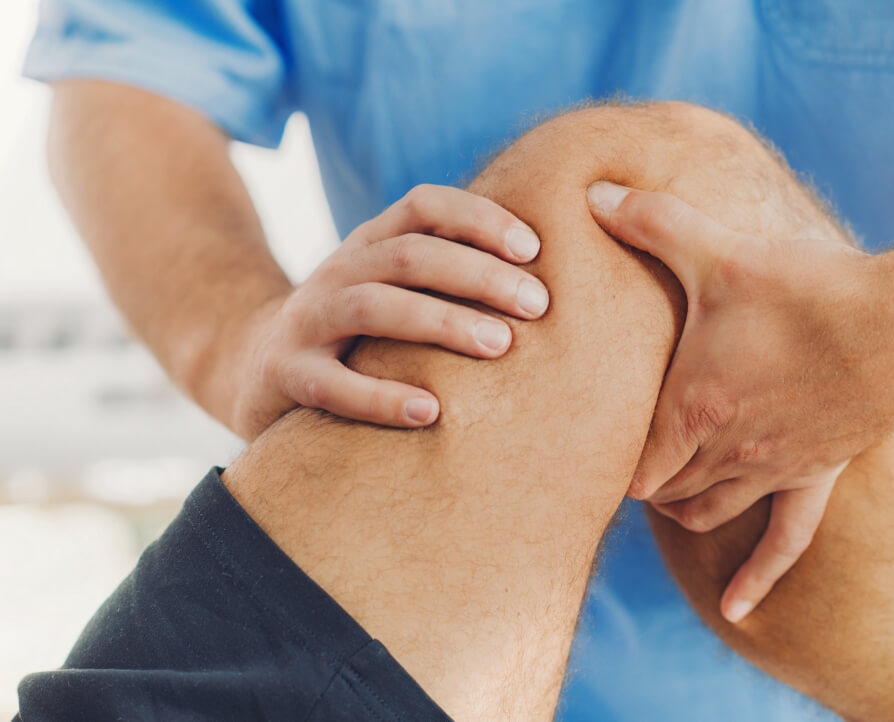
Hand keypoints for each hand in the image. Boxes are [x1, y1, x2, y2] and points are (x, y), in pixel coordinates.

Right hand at [230, 184, 549, 439]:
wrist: (256, 367)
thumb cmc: (359, 332)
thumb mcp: (395, 289)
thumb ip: (448, 278)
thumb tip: (548, 282)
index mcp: (370, 243)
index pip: (424, 206)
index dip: (479, 218)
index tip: (534, 249)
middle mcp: (338, 271)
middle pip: (409, 254)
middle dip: (478, 274)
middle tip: (538, 305)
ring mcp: (308, 320)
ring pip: (373, 305)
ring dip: (441, 322)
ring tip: (500, 345)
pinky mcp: (287, 374)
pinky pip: (332, 384)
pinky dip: (381, 398)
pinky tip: (431, 412)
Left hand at [588, 181, 893, 621]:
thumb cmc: (804, 287)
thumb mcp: (717, 249)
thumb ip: (650, 221)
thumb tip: (594, 190)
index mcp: (691, 407)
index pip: (628, 463)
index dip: (606, 459)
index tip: (596, 440)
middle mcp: (726, 450)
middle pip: (661, 490)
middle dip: (640, 477)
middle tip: (626, 454)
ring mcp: (772, 470)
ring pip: (707, 512)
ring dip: (681, 505)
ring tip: (669, 489)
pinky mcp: (816, 475)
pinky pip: (785, 541)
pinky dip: (757, 577)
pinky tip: (737, 610)